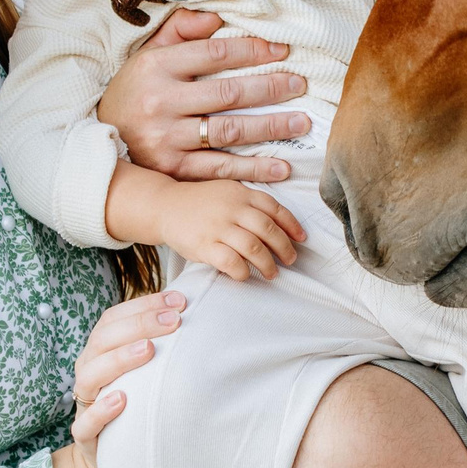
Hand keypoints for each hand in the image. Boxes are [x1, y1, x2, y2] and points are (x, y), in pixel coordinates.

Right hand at [54, 289, 187, 467]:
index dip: (143, 305)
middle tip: (174, 321)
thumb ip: (163, 347)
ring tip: (148, 350)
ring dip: (119, 359)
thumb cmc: (141, 408)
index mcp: (102, 352)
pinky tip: (123, 400)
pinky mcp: (85, 437)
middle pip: (103, 339)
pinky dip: (103, 410)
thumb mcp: (151, 375)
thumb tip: (199, 313)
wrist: (120, 461)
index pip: (114, 318)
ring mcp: (85, 404)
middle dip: (138, 325)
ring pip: (91, 375)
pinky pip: (86, 423)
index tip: (180, 299)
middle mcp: (90, 372)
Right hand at [95, 9, 311, 182]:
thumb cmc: (134, 91)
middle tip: (300, 84)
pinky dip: (253, 169)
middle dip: (270, 87)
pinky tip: (281, 166)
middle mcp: (161, 103)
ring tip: (301, 121)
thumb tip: (217, 18)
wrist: (99, 140)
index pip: (213, 54)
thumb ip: (180, 31)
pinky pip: (220, 169)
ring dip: (270, 128)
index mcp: (156, 67)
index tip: (283, 50)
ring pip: (229, 132)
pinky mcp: (174, 170)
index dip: (252, 51)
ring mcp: (168, 139)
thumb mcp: (147, 54)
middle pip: (227, 93)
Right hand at [156, 181, 306, 280]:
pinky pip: (231, 262)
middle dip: (284, 248)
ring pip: (253, 247)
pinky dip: (242, 271)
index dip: (292, 226)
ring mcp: (217, 226)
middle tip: (289, 260)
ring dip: (267, 264)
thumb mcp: (228, 193)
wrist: (165, 206)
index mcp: (241, 193)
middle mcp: (232, 208)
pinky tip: (244, 275)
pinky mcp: (204, 245)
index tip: (301, 239)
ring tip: (272, 273)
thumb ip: (251, 204)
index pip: (275, 208)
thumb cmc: (201, 204)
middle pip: (268, 230)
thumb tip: (281, 227)